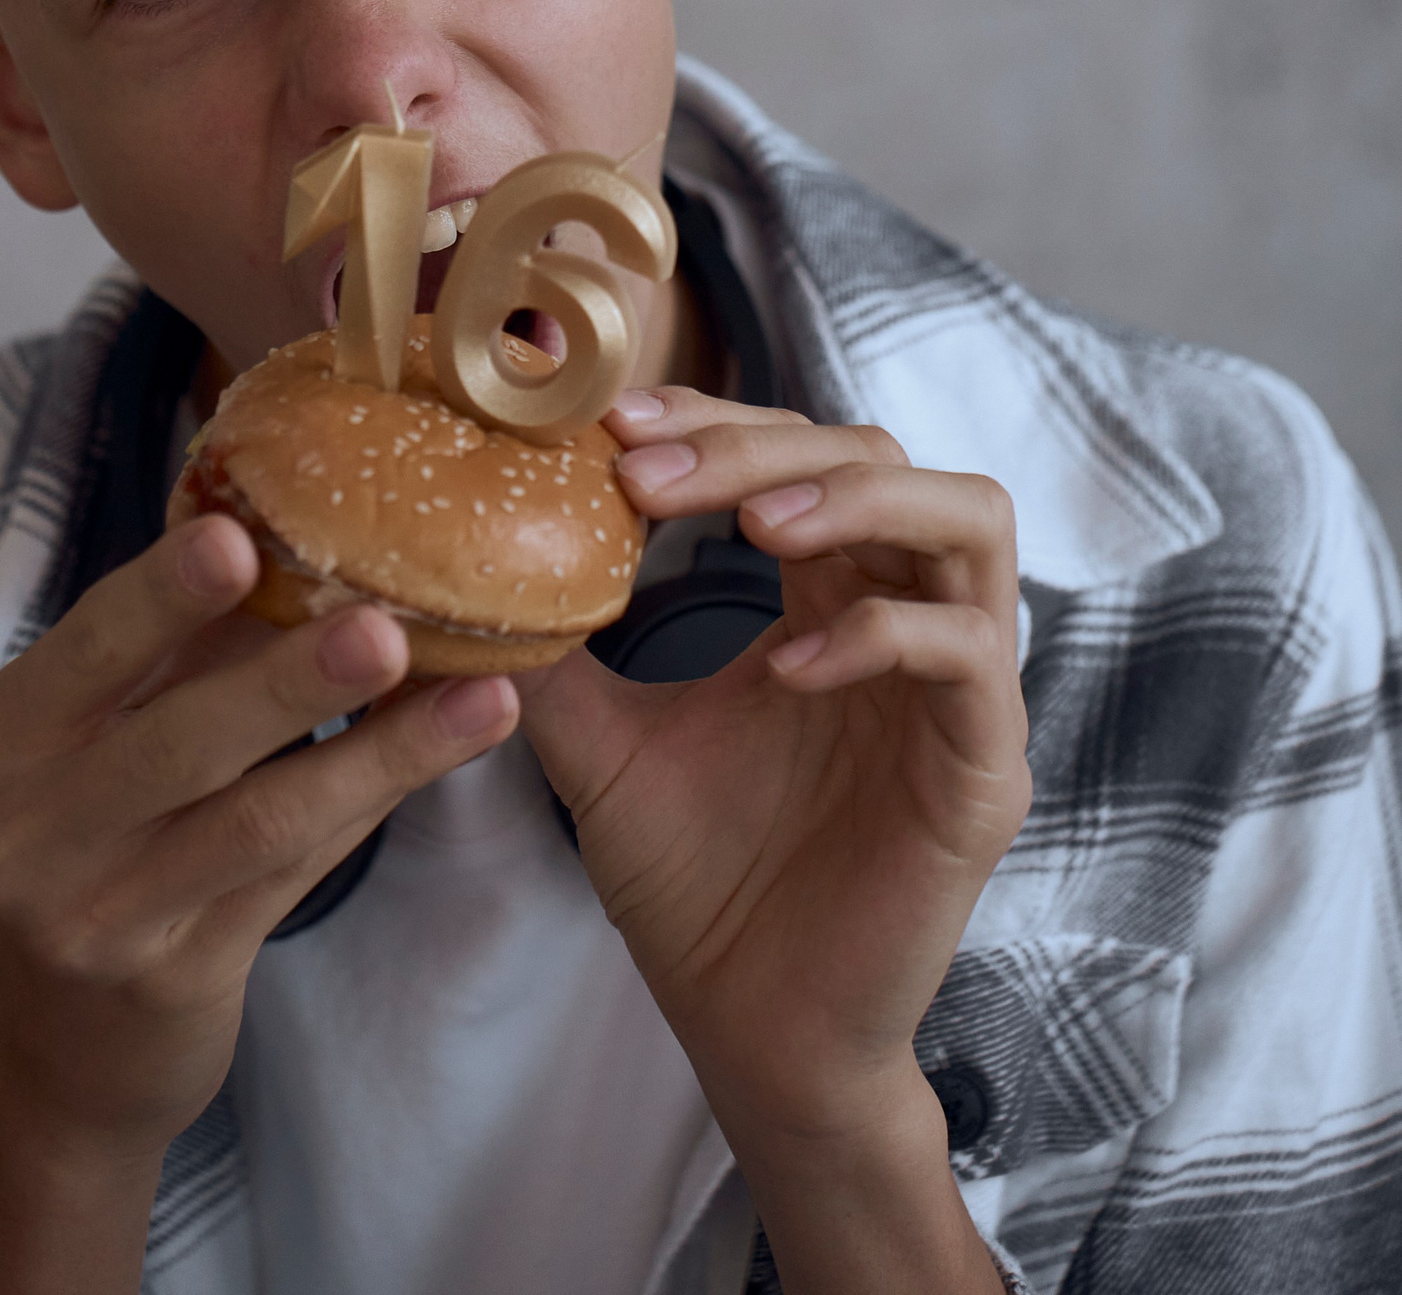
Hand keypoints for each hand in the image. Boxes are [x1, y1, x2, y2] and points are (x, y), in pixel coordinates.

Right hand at [0, 518, 515, 1291]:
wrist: (61, 1054)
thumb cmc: (97, 842)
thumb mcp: (98, 743)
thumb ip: (177, 651)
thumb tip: (296, 526)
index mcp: (7, 734)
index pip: (90, 648)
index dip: (163, 595)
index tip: (240, 535)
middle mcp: (32, 827)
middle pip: (176, 739)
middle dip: (287, 679)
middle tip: (385, 626)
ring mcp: (100, 913)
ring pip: (256, 818)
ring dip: (375, 752)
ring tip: (474, 694)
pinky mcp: (174, 976)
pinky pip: (289, 877)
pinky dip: (369, 804)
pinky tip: (441, 755)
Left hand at [517, 389, 1029, 1146]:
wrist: (751, 1037)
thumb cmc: (696, 889)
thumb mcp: (600, 747)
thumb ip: (557, 653)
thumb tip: (473, 560)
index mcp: (828, 596)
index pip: (800, 451)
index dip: (716, 421)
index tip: (612, 427)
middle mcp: (904, 620)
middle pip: (877, 455)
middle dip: (760, 446)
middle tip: (649, 475)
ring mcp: (958, 691)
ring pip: (968, 517)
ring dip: (854, 499)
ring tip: (750, 526)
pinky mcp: (986, 769)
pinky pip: (968, 654)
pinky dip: (879, 637)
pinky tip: (786, 670)